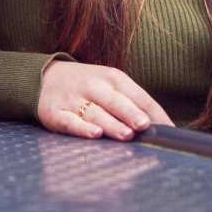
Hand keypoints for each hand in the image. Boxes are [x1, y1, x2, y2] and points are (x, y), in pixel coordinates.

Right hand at [37, 59, 173, 139]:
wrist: (44, 77)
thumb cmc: (87, 86)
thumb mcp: (111, 85)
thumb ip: (134, 103)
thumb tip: (162, 127)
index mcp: (112, 78)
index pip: (138, 95)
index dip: (153, 112)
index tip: (167, 130)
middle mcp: (93, 86)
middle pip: (115, 101)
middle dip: (130, 113)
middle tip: (144, 126)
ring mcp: (72, 99)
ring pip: (95, 113)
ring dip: (111, 124)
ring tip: (126, 135)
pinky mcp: (54, 112)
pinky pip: (69, 121)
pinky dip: (81, 128)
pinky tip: (95, 134)